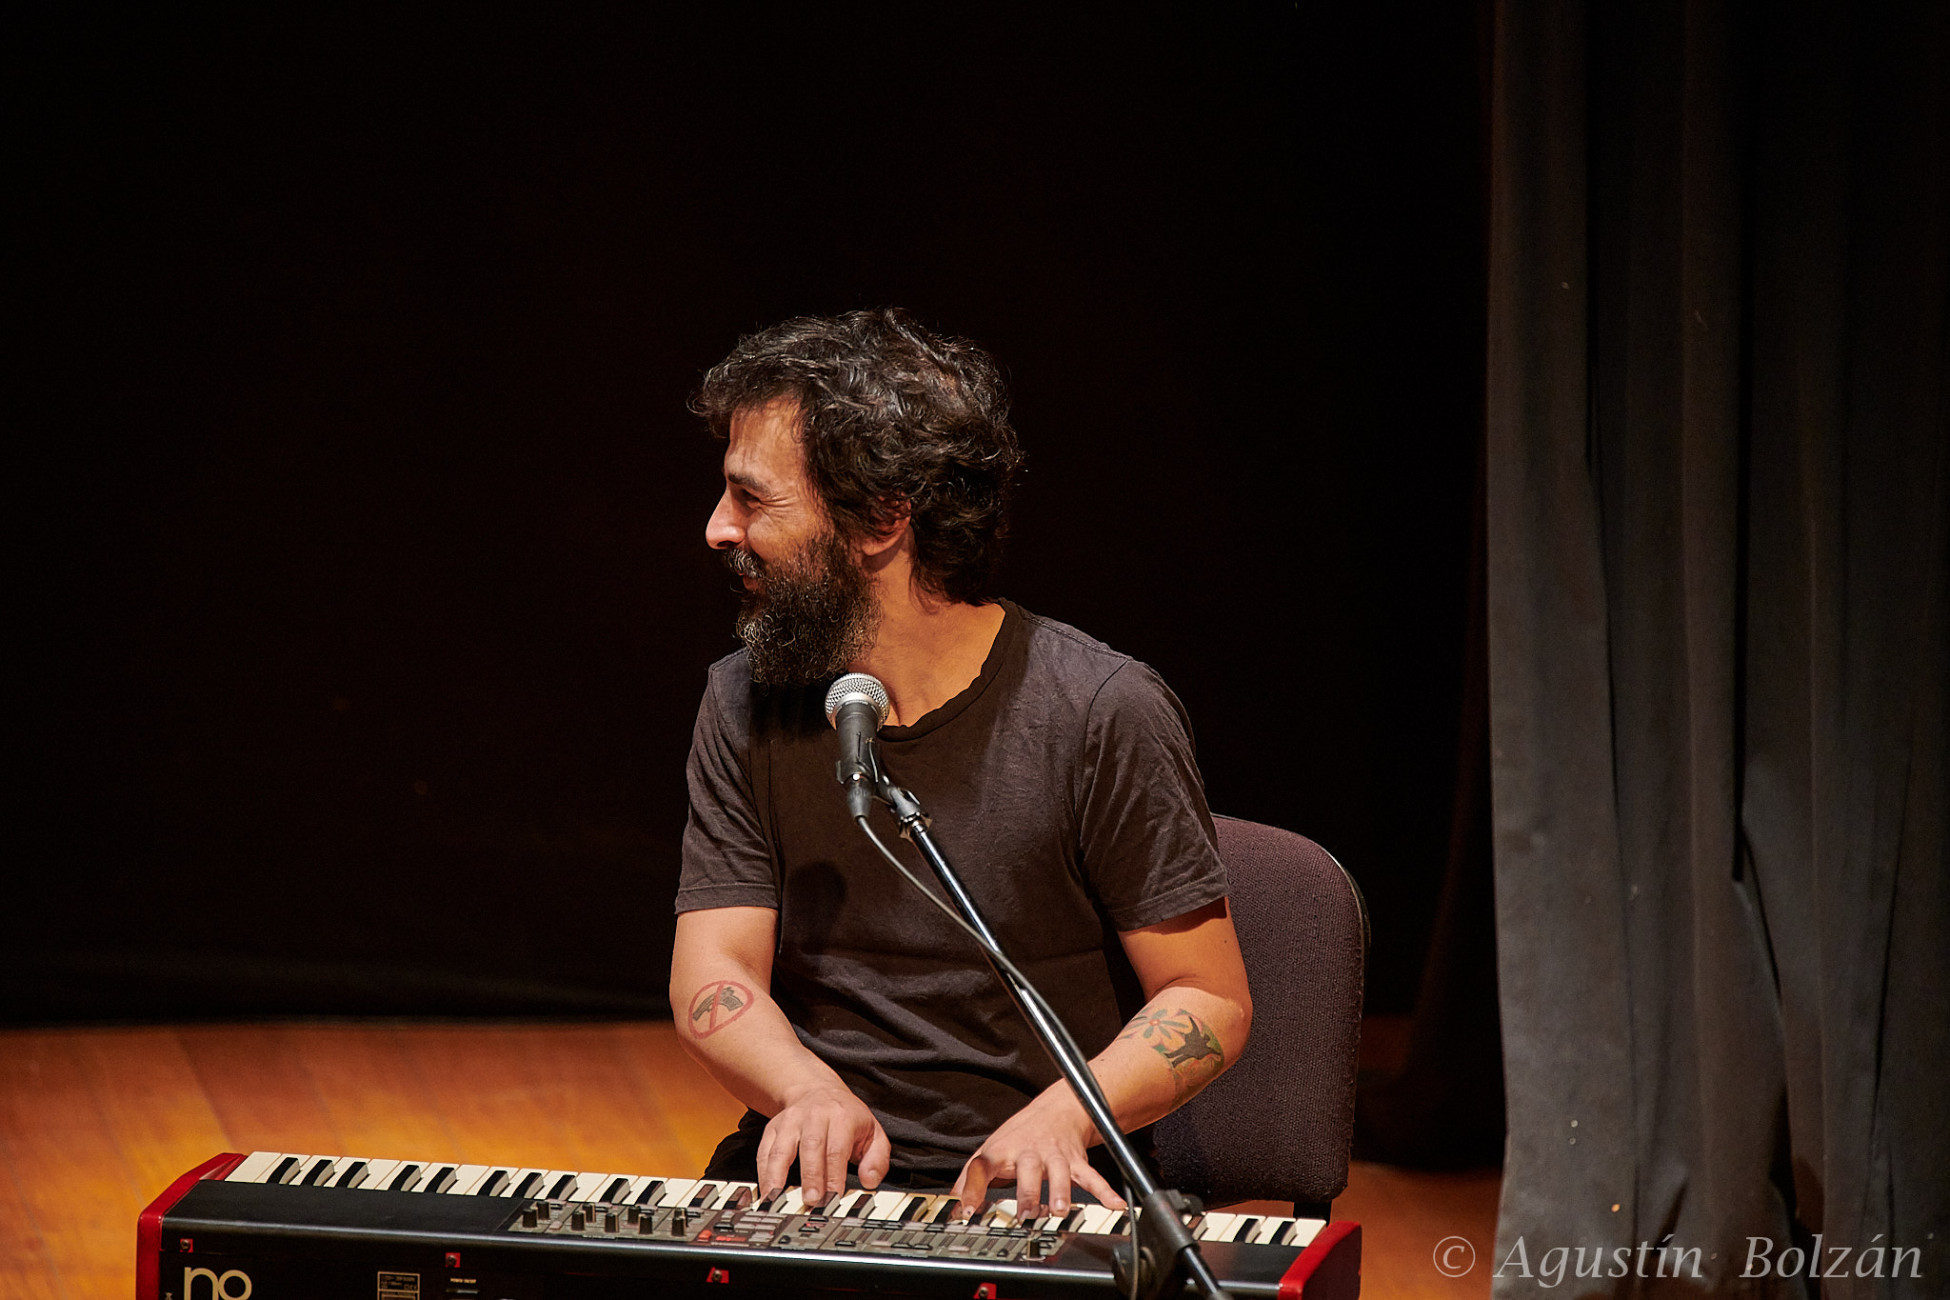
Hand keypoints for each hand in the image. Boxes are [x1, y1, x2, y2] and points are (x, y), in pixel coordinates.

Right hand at [758, 1083, 890, 1206]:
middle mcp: (814, 1117)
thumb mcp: (872, 1132)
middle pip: (810, 1147)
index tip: (833, 1198)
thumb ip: (877, 1159)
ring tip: (778, 1200)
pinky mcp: (773, 1129)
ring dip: (779, 1176)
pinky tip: (765, 1192)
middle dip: (810, 1176)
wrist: (817, 1090)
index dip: (834, 1175)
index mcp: (842, 1118)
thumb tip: (870, 1182)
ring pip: (782, 1149)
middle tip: (811, 1201)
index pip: (837, 1149)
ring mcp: (791, 1122)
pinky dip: (763, 1172)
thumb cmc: (846, 1117)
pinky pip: (764, 1151)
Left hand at [951, 1088, 1126, 1219]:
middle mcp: (1028, 1153)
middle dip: (1027, 1193)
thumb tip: (952, 1205)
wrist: (1057, 1109)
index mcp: (1002, 1150)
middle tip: (1026, 1215)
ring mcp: (1054, 1156)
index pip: (983, 1166)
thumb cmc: (1019, 1135)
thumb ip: (970, 1178)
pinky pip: (1091, 1176)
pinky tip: (1114, 1205)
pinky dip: (1104, 1191)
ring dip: (1061, 1192)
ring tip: (1060, 1210)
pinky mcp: (1075, 1161)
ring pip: (1059, 1173)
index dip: (972, 1188)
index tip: (966, 1211)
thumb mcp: (990, 1151)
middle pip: (1027, 1170)